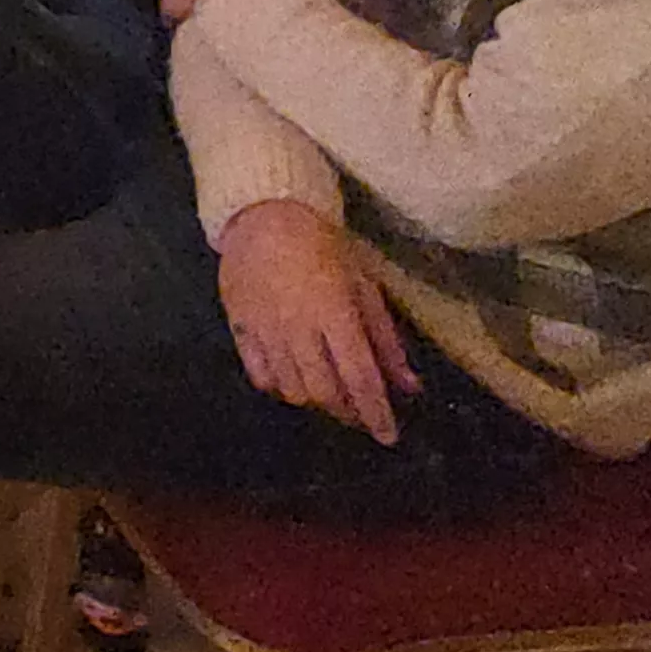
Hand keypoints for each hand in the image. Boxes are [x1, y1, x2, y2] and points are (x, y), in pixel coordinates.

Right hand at [217, 200, 417, 443]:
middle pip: (324, 392)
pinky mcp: (239, 328)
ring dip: (316, 402)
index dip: (376, 413)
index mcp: (335, 313)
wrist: (263, 215)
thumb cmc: (322, 245)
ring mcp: (265, 330)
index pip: (360, 377)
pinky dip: (279, 387)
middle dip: (347, 412)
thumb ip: (385, 338)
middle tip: (360, 413)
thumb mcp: (364, 284)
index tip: (388, 436)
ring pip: (292, 389)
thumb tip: (410, 386)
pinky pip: (260, 374)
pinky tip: (293, 379)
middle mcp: (298, 328)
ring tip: (330, 394)